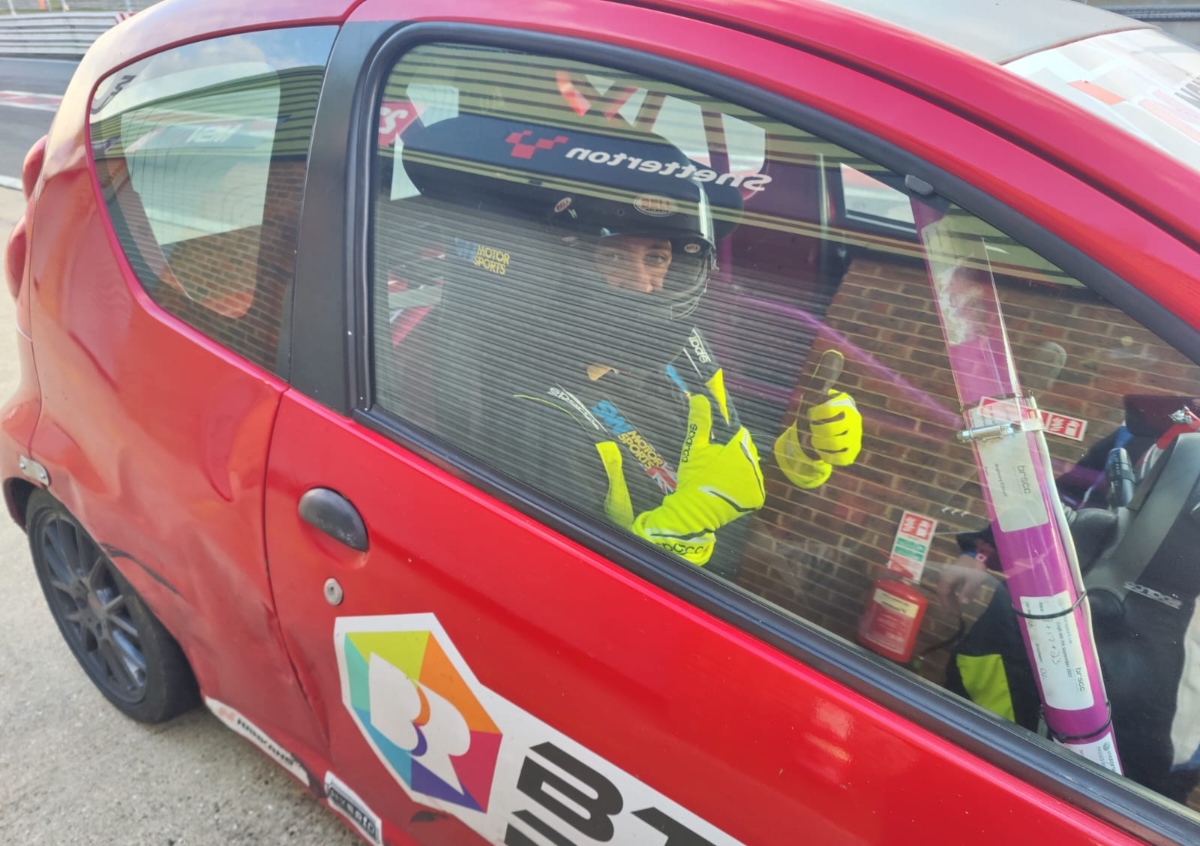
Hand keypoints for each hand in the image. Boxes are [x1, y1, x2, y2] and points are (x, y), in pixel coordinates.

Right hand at [631, 392, 764, 564]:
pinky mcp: (758, 498)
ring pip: (751, 469)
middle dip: (735, 456)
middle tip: (716, 468)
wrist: (695, 512)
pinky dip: (744, 487)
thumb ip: (699, 422)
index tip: (718, 450)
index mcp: (740, 448)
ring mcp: (757, 482)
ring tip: (722, 481)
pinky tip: (730, 490)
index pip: (741, 435)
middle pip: (747, 452)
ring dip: (741, 471)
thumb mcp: (693, 449)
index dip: (729, 441)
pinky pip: (753, 486)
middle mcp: (753, 463)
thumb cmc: (694, 478)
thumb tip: (700, 397)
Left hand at [773, 390, 862, 488]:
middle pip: (830, 428)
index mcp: (846, 404)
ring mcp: (856, 436)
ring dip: (820, 443)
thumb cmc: (823, 412)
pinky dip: (827, 456)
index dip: (814, 414)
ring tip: (814, 441)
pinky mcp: (853, 451)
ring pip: (836, 443)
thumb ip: (816, 397)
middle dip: (816, 430)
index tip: (810, 415)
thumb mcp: (819, 401)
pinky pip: (841, 458)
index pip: (828, 409)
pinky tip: (820, 451)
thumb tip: (820, 397)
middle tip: (811, 429)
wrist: (836, 427)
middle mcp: (855, 419)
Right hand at [937, 553, 996, 615]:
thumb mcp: (973, 580)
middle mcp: (945, 576)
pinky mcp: (954, 573)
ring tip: (957, 609)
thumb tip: (963, 603)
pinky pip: (951, 586)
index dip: (946, 604)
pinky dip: (954, 594)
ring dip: (951, 599)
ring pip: (947, 589)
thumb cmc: (974, 567)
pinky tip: (959, 598)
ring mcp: (949, 574)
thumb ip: (967, 592)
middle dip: (948, 604)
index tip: (951, 613)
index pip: (943, 593)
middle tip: (954, 614)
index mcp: (947, 578)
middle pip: (943, 592)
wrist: (977, 553)